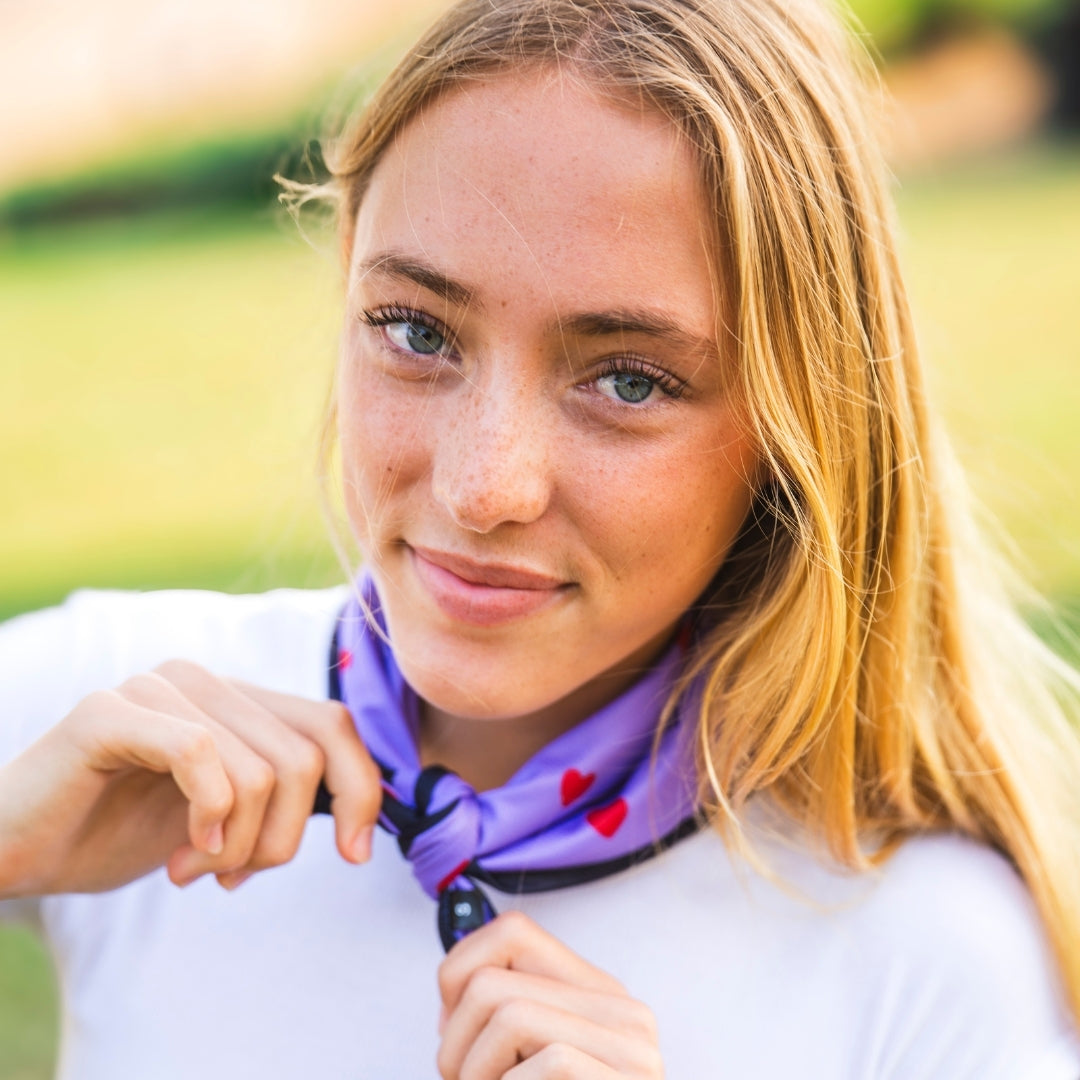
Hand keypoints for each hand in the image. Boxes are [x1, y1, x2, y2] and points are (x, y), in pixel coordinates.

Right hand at [0, 660, 380, 896]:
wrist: (19, 850)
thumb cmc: (120, 833)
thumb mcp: (225, 821)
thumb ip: (283, 801)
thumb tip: (361, 827)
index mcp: (238, 700)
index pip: (333, 726)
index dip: (360, 790)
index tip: (355, 854)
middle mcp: (207, 681)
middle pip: (304, 759)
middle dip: (281, 840)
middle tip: (232, 880)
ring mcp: (159, 689)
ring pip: (261, 771)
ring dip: (236, 848)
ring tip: (193, 870)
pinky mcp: (112, 713)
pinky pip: (201, 755)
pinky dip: (208, 819)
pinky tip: (183, 856)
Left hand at [437, 911, 663, 1078]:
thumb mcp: (530, 1065)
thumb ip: (510, 1017)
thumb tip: (453, 988)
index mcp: (598, 996)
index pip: (513, 931)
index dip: (458, 969)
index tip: (449, 1024)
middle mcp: (623, 1011)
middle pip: (491, 981)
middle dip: (453, 1043)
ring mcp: (633, 1049)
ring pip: (506, 1012)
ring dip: (473, 1072)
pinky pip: (544, 1062)